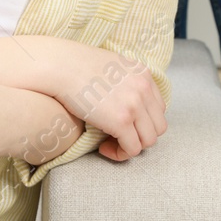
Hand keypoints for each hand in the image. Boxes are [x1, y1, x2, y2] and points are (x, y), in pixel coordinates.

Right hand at [45, 42, 166, 160]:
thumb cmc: (78, 66)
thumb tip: (125, 104)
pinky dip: (119, 154)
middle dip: (140, 136)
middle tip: (119, 137)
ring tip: (110, 143)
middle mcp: (144, 89)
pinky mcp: (121, 122)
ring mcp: (135, 106)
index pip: (159, 108)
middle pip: (158, 127)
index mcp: (144, 74)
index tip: (126, 125)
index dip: (143, 121)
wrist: (61, 66)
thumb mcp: (113, 66)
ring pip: (148, 141)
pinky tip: (103, 148)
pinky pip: (132, 150)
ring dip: (131, 147)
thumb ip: (127, 82)